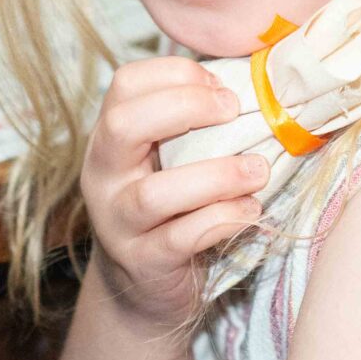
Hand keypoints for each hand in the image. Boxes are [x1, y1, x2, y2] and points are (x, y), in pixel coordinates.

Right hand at [82, 56, 267, 329]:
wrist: (145, 286)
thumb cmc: (171, 207)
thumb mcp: (169, 158)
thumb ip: (193, 122)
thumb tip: (253, 78)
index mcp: (110, 137)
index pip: (125, 84)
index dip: (176, 73)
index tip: (221, 86)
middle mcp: (102, 175)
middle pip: (123, 125)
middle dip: (186, 108)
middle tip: (234, 111)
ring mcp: (117, 223)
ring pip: (155, 193)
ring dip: (216, 176)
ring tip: (258, 170)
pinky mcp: (142, 262)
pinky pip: (180, 238)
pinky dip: (221, 219)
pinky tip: (250, 210)